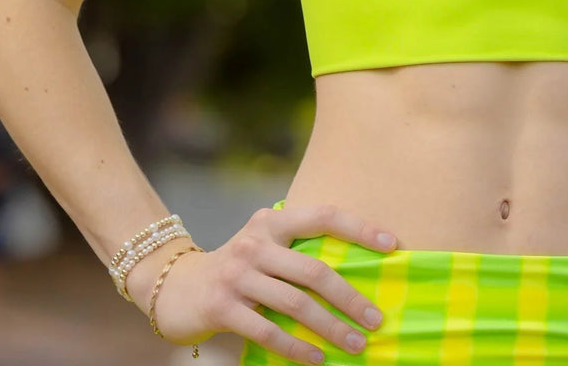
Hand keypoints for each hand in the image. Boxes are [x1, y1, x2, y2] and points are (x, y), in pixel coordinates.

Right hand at [147, 203, 398, 363]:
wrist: (175, 286)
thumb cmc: (236, 267)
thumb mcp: (264, 246)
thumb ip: (297, 250)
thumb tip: (354, 274)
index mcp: (273, 221)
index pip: (324, 216)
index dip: (360, 228)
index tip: (392, 245)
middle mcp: (256, 242)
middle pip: (314, 270)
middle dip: (350, 298)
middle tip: (376, 319)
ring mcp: (237, 274)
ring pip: (295, 303)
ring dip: (330, 328)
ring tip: (355, 344)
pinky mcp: (222, 307)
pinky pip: (268, 331)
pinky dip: (296, 347)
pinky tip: (317, 358)